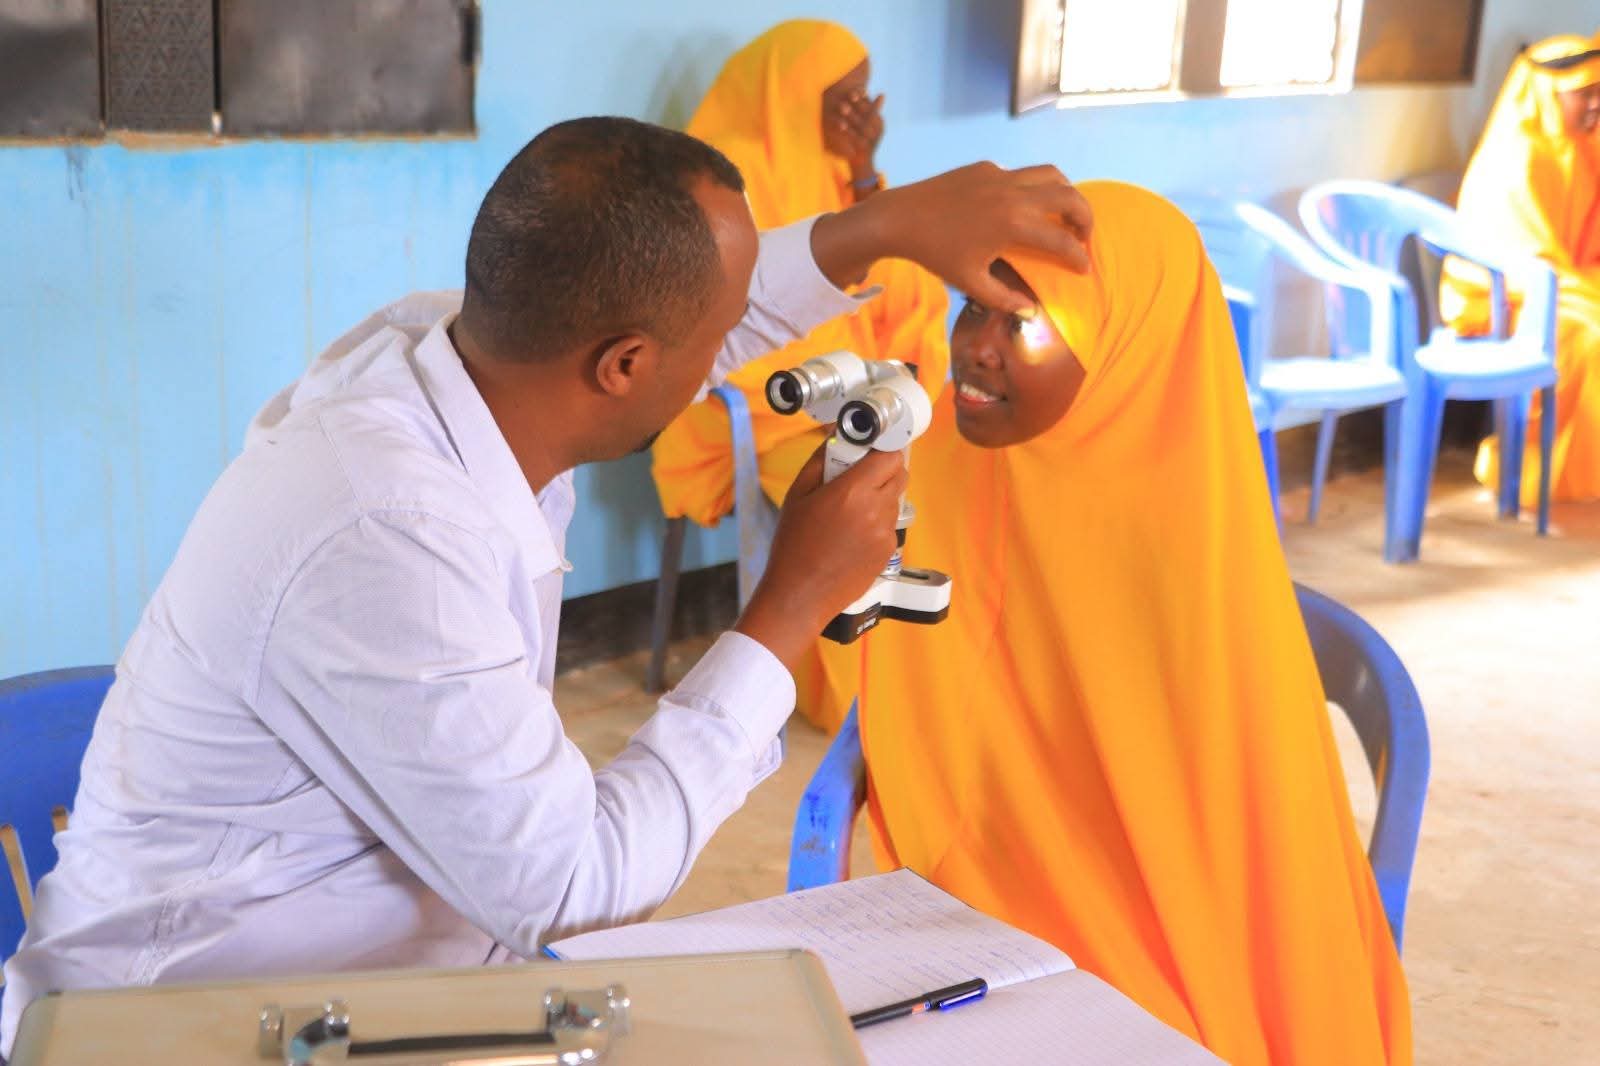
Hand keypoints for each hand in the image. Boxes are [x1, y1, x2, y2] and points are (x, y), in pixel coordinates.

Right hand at [734, 442, 907, 669]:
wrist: (800, 594)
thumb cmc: (793, 545)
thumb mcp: (797, 495)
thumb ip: (820, 461)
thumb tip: (836, 439)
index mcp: (853, 492)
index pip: (890, 455)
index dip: (881, 450)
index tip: (868, 451)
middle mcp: (876, 510)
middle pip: (900, 474)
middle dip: (883, 470)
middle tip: (858, 478)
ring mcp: (886, 534)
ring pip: (895, 500)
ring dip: (879, 497)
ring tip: (849, 512)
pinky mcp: (888, 552)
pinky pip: (890, 525)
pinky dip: (877, 522)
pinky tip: (852, 535)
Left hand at [810, 162, 1092, 312]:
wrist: (900, 218)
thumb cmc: (935, 255)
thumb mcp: (970, 283)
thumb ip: (1004, 298)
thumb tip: (1030, 310)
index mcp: (1014, 224)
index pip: (1061, 240)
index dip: (1078, 257)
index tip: (1084, 268)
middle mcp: (1014, 194)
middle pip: (1069, 196)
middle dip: (1085, 217)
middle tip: (1084, 236)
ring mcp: (1000, 175)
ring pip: (1050, 174)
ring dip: (1066, 193)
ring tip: (1064, 214)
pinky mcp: (986, 168)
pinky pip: (1020, 174)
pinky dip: (1033, 188)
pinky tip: (1022, 207)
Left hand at [823, 90, 884, 179]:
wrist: (862, 164)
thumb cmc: (862, 141)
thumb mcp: (865, 124)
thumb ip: (865, 109)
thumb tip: (862, 90)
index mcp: (880, 123)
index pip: (873, 107)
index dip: (864, 98)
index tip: (855, 90)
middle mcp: (879, 131)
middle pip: (869, 115)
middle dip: (858, 104)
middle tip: (849, 94)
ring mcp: (873, 141)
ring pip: (862, 125)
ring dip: (851, 115)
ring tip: (842, 106)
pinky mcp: (865, 150)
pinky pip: (855, 138)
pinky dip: (847, 131)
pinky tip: (839, 125)